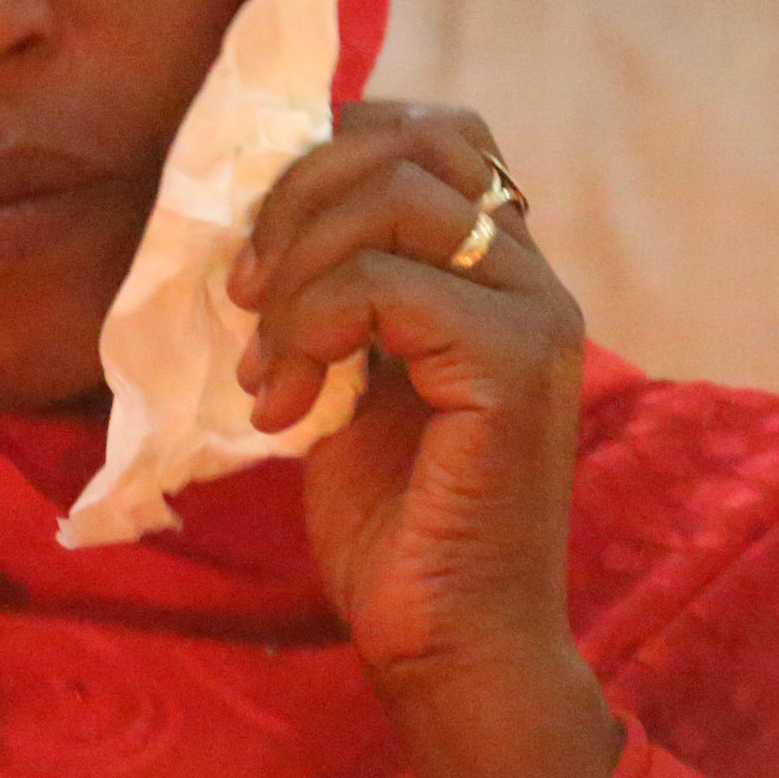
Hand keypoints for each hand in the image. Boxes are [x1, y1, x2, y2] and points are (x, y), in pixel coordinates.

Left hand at [233, 105, 617, 777]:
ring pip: (398, 197)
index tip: (258, 251)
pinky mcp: (514, 367)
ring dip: (298, 267)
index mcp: (496, 269)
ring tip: (263, 359)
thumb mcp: (343, 372)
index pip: (428, 133)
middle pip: (414, 142)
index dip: (327, 157)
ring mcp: (535, 316)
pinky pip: (387, 286)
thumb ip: (332, 287)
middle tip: (243, 295)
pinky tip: (284, 406)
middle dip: (297, 198)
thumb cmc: (392, 523)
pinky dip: (311, 328)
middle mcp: (531, 276)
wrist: (445, 644)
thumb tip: (253, 206)